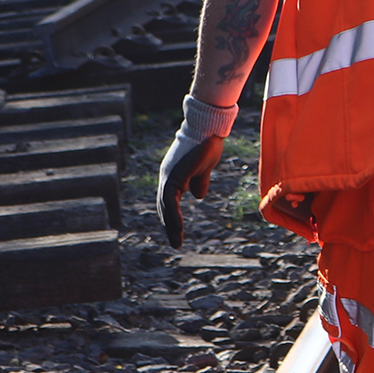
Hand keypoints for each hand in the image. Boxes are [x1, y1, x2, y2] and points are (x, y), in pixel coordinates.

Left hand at [158, 95, 238, 245]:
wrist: (210, 129)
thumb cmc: (208, 144)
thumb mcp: (204, 168)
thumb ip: (199, 181)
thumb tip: (198, 196)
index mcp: (174, 175)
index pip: (168, 200)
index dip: (172, 216)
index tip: (176, 231)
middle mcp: (167, 176)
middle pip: (164, 206)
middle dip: (170, 225)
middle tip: (175, 243)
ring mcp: (169, 175)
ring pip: (165, 206)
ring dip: (171, 225)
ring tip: (176, 241)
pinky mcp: (174, 175)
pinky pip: (170, 201)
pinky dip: (173, 216)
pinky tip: (178, 228)